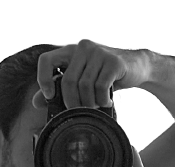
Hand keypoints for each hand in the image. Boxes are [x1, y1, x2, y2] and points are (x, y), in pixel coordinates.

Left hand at [33, 40, 150, 109]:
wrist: (138, 66)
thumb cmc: (107, 75)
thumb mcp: (83, 79)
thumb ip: (61, 87)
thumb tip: (36, 101)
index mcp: (71, 50)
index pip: (46, 60)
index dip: (43, 79)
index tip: (50, 96)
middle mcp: (83, 47)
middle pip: (67, 81)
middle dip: (72, 102)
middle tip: (80, 110)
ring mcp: (99, 52)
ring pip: (84, 85)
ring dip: (90, 102)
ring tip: (96, 105)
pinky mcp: (113, 61)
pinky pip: (100, 86)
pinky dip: (102, 99)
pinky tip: (107, 101)